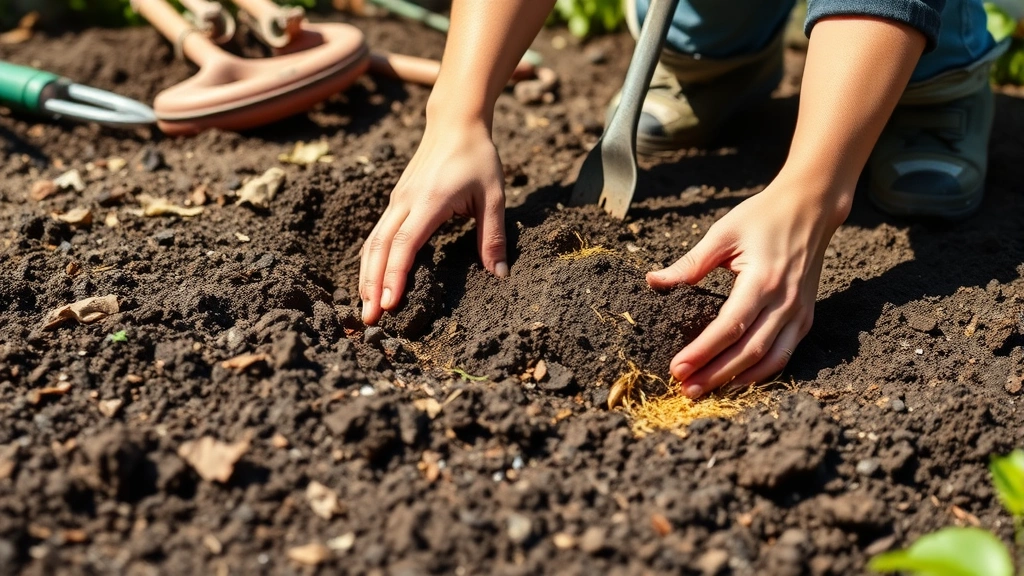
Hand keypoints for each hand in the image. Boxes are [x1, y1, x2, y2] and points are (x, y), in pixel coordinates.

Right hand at [359, 118, 507, 324]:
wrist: (456, 122)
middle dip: (372, 285)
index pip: (406, 244)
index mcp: (430, 201)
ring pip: (373, 242)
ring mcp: (397, 201)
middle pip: (380, 248)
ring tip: (365, 306)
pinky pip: (378, 234)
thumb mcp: (494, 196)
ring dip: (367, 275)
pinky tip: (372, 280)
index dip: (395, 275)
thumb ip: (493, 236)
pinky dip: (371, 260)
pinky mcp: (396, 201)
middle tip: (370, 319)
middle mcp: (406, 202)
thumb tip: (500, 274)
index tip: (390, 303)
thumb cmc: (478, 157)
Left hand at [646, 177, 850, 397]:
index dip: (703, 351)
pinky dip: (762, 373)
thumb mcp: (723, 233)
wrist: (810, 207)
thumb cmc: (762, 216)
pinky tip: (737, 380)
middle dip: (715, 374)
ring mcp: (799, 312)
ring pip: (770, 359)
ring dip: (738, 380)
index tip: (677, 368)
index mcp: (763, 280)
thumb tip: (653, 281)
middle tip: (685, 390)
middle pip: (749, 351)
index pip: (729, 327)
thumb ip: (690, 263)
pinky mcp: (806, 317)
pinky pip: (785, 354)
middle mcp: (785, 301)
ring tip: (706, 390)